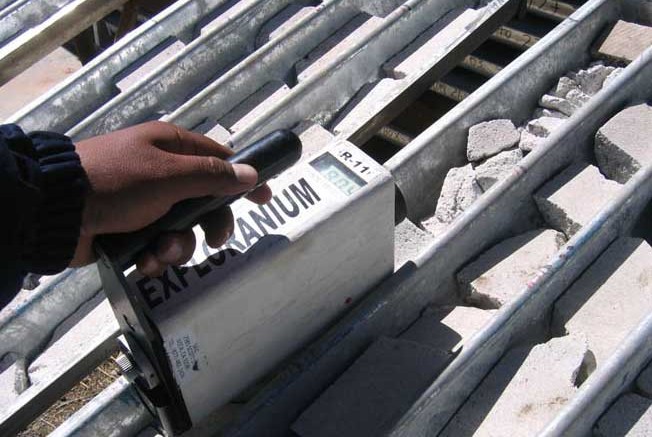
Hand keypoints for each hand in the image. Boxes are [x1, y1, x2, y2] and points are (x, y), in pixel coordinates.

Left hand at [72, 121, 271, 275]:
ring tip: (160, 253)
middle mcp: (160, 174)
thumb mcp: (168, 175)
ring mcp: (145, 204)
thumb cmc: (115, 183)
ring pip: (183, 229)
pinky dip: (155, 256)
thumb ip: (212, 177)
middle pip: (204, 201)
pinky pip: (158, 245)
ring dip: (178, 246)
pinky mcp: (130, 231)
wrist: (56, 212)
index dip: (242, 179)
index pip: (218, 159)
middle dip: (210, 224)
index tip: (264, 197)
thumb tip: (251, 174)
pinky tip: (144, 262)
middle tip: (216, 240)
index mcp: (169, 148)